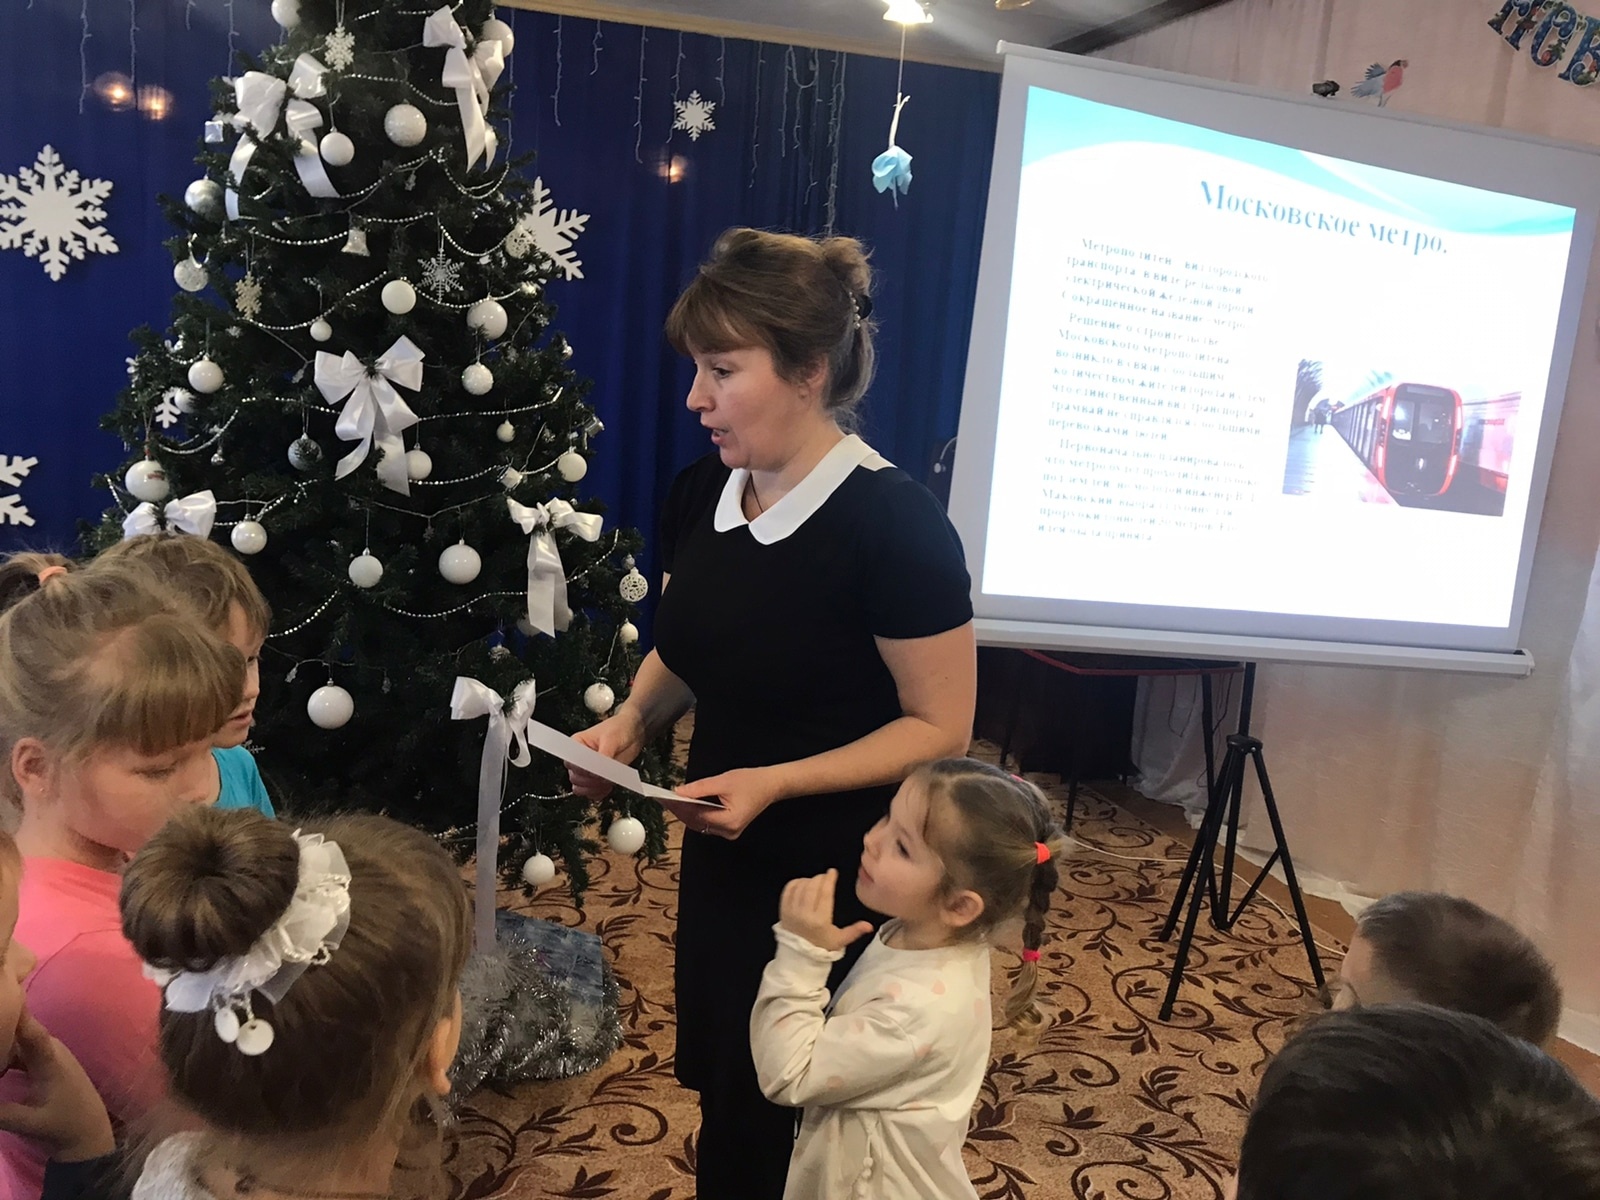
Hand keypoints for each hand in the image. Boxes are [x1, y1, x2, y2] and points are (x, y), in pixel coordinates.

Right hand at [0, 1009, 114, 1162]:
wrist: (89, 1133)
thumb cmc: (63, 1127)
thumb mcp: (29, 1123)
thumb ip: (0, 1113)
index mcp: (51, 1061)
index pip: (31, 1031)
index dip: (16, 1013)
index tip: (2, 994)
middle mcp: (50, 1051)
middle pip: (19, 1030)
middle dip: (0, 1022)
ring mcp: (47, 1055)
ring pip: (16, 1040)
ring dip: (0, 1039)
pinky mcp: (43, 1062)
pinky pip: (18, 1050)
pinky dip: (3, 1052)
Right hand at [567, 709, 646, 800]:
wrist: (634, 732)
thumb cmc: (620, 728)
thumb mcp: (612, 739)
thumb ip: (604, 756)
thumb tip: (598, 772)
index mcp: (577, 744)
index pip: (571, 761)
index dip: (581, 769)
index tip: (594, 770)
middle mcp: (580, 759)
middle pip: (575, 777)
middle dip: (590, 780)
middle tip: (605, 775)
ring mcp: (589, 770)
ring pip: (581, 788)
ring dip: (593, 788)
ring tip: (607, 781)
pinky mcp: (598, 779)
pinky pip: (592, 793)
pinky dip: (599, 792)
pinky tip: (608, 786)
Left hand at [673, 767, 784, 839]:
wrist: (771, 786)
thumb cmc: (750, 781)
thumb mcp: (724, 781)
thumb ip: (699, 788)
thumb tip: (677, 792)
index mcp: (729, 821)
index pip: (697, 815)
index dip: (680, 807)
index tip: (664, 797)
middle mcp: (728, 832)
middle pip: (697, 822)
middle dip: (680, 810)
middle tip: (663, 798)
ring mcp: (728, 833)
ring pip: (700, 824)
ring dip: (686, 812)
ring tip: (671, 800)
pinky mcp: (728, 829)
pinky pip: (707, 822)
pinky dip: (696, 813)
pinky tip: (686, 804)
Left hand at [779, 870, 874, 952]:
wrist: (798, 957)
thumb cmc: (822, 947)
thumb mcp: (840, 940)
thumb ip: (855, 931)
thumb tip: (870, 926)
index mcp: (820, 921)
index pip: (824, 894)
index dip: (829, 880)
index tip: (832, 872)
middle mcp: (804, 914)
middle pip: (812, 887)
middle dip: (820, 878)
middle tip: (825, 877)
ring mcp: (791, 912)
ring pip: (800, 887)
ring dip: (809, 880)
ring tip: (815, 882)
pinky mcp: (783, 911)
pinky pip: (788, 890)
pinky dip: (796, 883)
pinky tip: (803, 883)